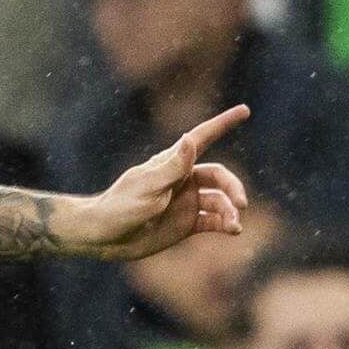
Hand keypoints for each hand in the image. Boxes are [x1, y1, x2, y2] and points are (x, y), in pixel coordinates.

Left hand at [76, 105, 250, 260]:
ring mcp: (186, 202)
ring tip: (234, 224)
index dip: (223, 124)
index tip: (244, 110)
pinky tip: (234, 230)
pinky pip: (214, 220)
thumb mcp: (148, 187)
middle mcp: (183, 180)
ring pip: (220, 201)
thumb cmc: (120, 207)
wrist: (104, 238)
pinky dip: (225, 224)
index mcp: (172, 164)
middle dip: (233, 187)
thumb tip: (190, 138)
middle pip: (219, 176)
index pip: (203, 138)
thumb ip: (172, 167)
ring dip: (230, 210)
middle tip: (242, 203)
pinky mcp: (186, 223)